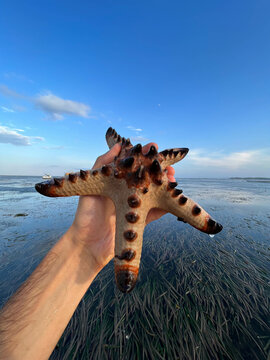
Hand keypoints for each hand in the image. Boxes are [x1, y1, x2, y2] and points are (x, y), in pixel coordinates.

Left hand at [69, 142, 175, 270]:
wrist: (87, 245)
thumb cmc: (86, 214)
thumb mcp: (91, 185)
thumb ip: (102, 164)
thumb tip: (119, 145)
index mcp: (115, 184)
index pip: (132, 166)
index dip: (143, 157)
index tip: (155, 147)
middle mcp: (126, 194)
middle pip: (146, 180)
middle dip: (158, 171)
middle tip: (169, 166)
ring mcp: (134, 208)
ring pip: (153, 195)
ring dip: (165, 187)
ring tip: (173, 179)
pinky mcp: (140, 223)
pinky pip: (156, 213)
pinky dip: (166, 206)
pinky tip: (174, 198)